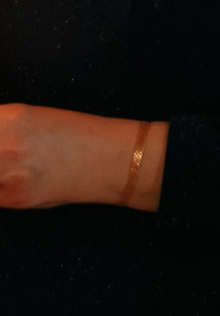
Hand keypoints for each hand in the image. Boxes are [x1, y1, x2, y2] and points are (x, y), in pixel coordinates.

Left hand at [0, 105, 163, 209]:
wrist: (111, 161)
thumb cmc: (75, 134)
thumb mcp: (27, 117)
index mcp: (10, 118)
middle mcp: (4, 144)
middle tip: (5, 155)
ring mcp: (6, 174)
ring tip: (11, 165)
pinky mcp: (12, 198)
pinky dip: (0, 185)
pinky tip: (13, 179)